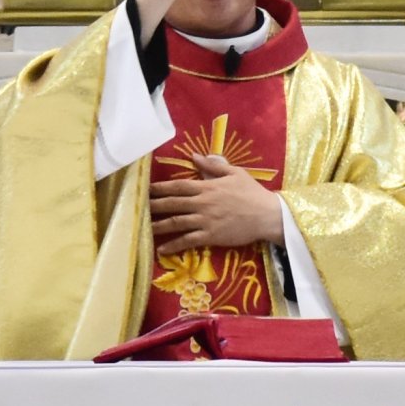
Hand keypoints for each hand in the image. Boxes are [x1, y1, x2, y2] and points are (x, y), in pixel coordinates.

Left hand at [152, 160, 285, 254]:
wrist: (267, 215)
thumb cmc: (252, 193)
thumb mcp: (235, 173)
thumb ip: (213, 165)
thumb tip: (195, 156)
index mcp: (207, 187)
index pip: (178, 186)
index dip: (160, 187)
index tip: (146, 189)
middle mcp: (202, 203)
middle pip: (172, 203)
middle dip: (153, 205)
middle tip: (137, 207)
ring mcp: (205, 221)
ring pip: (175, 223)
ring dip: (158, 225)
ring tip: (143, 228)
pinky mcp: (210, 236)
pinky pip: (187, 241)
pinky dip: (173, 245)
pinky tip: (161, 249)